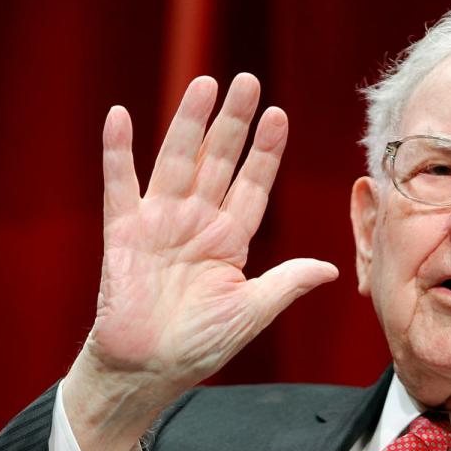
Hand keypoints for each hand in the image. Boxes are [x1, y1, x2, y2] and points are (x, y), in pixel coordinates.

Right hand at [63, 75, 337, 450]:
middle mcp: (197, 222)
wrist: (149, 369)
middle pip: (219, 161)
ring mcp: (160, 223)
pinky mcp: (124, 233)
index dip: (265, 152)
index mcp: (230, 239)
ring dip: (190, 123)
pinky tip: (121, 117)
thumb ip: (286, 283)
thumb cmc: (199, 344)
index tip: (280, 116)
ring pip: (177, 162)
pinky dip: (119, 153)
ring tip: (205, 85)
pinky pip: (120, 186)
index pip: (253, 185)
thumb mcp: (252, 312)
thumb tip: (331, 269)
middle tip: (248, 82)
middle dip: (234, 123)